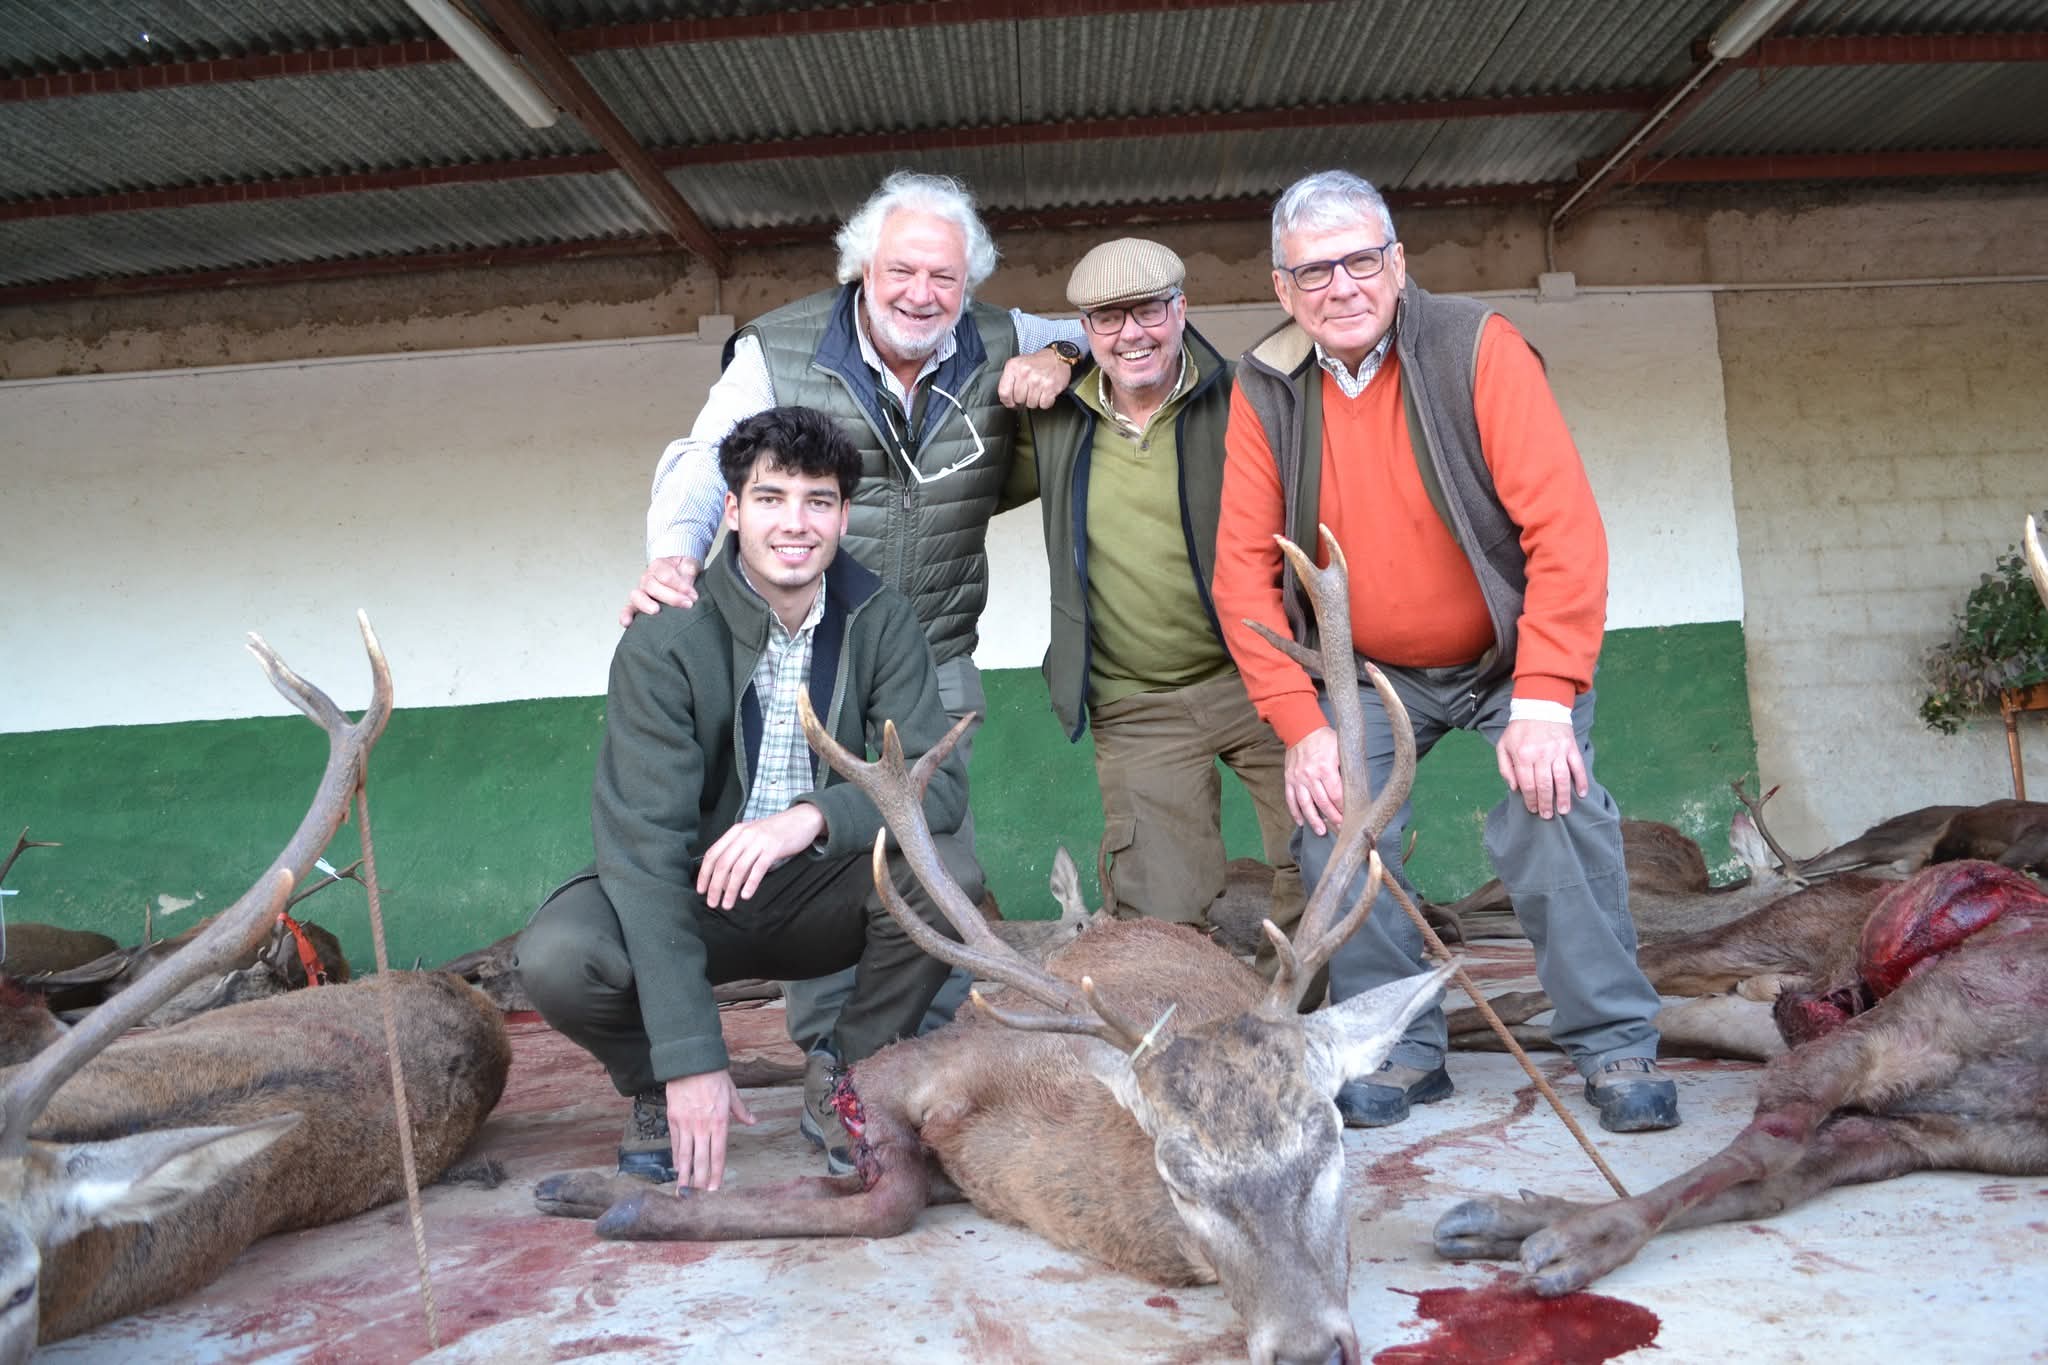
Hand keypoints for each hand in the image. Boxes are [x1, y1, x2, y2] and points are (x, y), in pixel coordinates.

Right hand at [620, 554, 700, 626]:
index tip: (693, 595)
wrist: (679, 575)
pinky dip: (626, 615)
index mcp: (659, 566)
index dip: (681, 586)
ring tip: (656, 610)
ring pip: (637, 596)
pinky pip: (628, 610)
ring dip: (646, 604)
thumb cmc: (683, 571)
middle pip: (652, 586)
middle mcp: (647, 578)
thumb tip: (688, 580)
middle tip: (687, 604)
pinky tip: (627, 623)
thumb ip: (690, 567)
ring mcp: (641, 592)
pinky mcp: (637, 605)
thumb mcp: (689, 563)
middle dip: (671, 597)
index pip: (666, 575)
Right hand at [666, 1069, 756, 1191]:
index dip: (717, 1175)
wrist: (690, 1062)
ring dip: (685, 1175)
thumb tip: (753, 1121)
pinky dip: (675, 1157)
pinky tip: (677, 1168)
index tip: (715, 1190)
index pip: (718, 1155)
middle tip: (697, 1199)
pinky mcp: (673, 1119)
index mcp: (720, 1122)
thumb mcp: (732, 1093)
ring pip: (685, 1155)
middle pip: (701, 1160)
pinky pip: (675, 1143)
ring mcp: (686, 1124)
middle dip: (700, 1182)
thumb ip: (741, 1111)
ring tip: (683, 1191)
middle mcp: (702, 1127)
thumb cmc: (714, 1076)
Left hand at [695, 804, 826, 909]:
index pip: (712, 854)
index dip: (704, 874)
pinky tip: (746, 895)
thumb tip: (724, 880)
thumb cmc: (776, 832)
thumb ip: (739, 854)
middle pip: (722, 863)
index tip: (701, 890)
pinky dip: (750, 883)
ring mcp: (759, 840)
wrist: (802, 819)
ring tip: (727, 904)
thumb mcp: (753, 838)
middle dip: (714, 886)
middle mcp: (745, 835)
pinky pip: (758, 868)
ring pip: (738, 868)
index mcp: (736, 831)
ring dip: (730, 890)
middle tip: (712, 903)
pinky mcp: (774, 848)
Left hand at [997, 348, 1071, 408]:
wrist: (1058, 357)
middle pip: (1018, 399)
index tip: (1011, 403)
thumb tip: (1006, 399)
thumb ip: (1009, 379)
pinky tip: (1046, 393)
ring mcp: (1038, 380)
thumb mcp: (1018, 364)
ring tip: (1039, 390)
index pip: (1003, 392)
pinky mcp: (1050, 387)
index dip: (1007, 401)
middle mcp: (1025, 372)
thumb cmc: (1037, 362)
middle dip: (1024, 399)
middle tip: (1030, 391)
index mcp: (1013, 366)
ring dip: (1035, 400)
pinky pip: (1043, 404)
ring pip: (1031, 403)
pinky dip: (1046, 402)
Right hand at [1284, 726, 1345, 835]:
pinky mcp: (1289, 779)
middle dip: (1333, 817)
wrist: (1300, 729)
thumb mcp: (1340, 749)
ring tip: (1321, 831)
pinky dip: (1295, 812)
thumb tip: (1355, 786)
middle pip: (1323, 803)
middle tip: (1341, 827)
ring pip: (1306, 804)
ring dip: (1314, 820)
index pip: (1336, 795)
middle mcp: (1310, 776)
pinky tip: (1300, 822)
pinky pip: (1290, 799)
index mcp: (1325, 768)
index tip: (1349, 817)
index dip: (1343, 808)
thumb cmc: (1323, 738)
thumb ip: (1345, 767)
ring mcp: (1298, 779)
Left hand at [1495, 718, 1587, 819]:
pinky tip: (1581, 794)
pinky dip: (1581, 781)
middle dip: (1546, 803)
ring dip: (1563, 797)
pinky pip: (1578, 766)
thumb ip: (1505, 768)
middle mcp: (1541, 754)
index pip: (1528, 784)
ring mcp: (1558, 751)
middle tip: (1547, 815)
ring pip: (1562, 779)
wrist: (1539, 707)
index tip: (1533, 809)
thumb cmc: (1519, 730)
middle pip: (1545, 785)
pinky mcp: (1570, 747)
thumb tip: (1515, 788)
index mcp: (1523, 755)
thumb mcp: (1503, 746)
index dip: (1531, 800)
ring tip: (1563, 810)